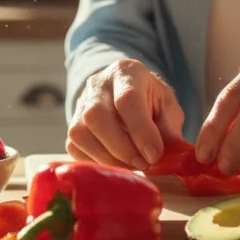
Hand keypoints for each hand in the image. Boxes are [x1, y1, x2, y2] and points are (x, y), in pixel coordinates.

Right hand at [68, 59, 185, 170]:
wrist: (128, 95)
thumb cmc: (152, 102)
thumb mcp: (168, 108)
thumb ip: (168, 129)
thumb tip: (162, 158)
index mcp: (126, 72)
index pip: (127, 99)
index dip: (140, 131)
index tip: (154, 155)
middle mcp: (98, 84)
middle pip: (96, 115)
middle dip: (121, 148)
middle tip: (143, 164)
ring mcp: (80, 103)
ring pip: (80, 133)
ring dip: (107, 158)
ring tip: (131, 166)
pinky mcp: (71, 124)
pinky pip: (74, 147)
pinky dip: (95, 161)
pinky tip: (116, 164)